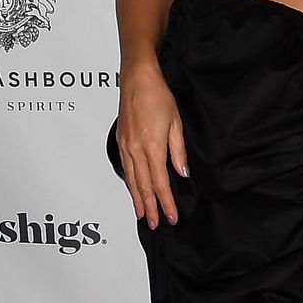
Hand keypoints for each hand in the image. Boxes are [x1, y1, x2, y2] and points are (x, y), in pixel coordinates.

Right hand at [116, 62, 188, 228]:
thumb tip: (182, 173)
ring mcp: (125, 146)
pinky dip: (130, 184)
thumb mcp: (176, 123)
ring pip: (132, 180)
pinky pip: (125, 169)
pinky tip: (133, 191)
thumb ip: (178, 151)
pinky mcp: (121, 141)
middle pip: (144, 186)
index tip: (171, 216)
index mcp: (152, 146)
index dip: (166, 202)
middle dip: (151, 207)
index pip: (161, 183)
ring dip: (138, 200)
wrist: (137, 79)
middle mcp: (135, 149)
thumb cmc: (158, 96)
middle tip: (157, 223)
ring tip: (143, 215)